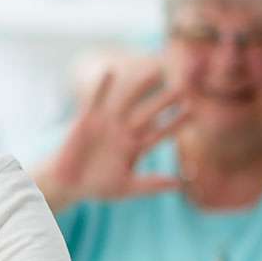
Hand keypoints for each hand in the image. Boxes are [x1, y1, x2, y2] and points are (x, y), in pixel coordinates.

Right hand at [48, 66, 188, 200]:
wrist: (68, 183)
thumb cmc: (96, 186)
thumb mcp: (126, 187)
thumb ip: (150, 184)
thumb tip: (179, 183)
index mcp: (135, 148)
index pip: (160, 133)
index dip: (175, 122)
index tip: (193, 112)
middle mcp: (124, 132)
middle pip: (148, 114)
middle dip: (164, 102)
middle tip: (183, 87)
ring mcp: (107, 124)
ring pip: (127, 102)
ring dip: (140, 88)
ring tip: (154, 73)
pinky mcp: (87, 120)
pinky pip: (97, 100)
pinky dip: (103, 87)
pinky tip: (110, 72)